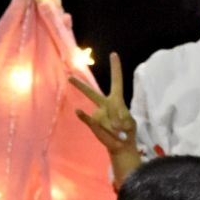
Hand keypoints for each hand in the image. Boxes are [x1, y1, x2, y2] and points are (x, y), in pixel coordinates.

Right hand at [69, 53, 141, 182]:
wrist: (122, 144)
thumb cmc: (128, 131)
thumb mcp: (130, 123)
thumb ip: (123, 119)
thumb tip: (113, 121)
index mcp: (117, 100)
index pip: (116, 81)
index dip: (115, 68)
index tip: (113, 54)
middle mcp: (105, 104)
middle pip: (92, 93)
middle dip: (80, 86)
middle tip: (69, 77)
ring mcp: (98, 113)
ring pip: (102, 115)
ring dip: (113, 126)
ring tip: (118, 132)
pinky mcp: (94, 123)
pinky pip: (88, 118)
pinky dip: (84, 116)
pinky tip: (78, 111)